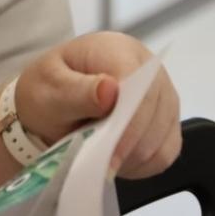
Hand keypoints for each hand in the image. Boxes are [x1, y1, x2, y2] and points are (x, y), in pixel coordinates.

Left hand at [14, 32, 182, 177]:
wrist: (53, 103)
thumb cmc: (50, 91)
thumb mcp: (48, 90)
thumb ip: (75, 92)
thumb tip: (109, 90)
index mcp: (119, 50)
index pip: (141, 87)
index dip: (129, 123)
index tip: (108, 152)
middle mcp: (150, 70)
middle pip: (156, 115)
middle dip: (127, 145)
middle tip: (97, 162)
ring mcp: (163, 98)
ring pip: (163, 138)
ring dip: (132, 157)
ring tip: (101, 157)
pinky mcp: (167, 124)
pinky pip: (165, 153)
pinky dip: (141, 165)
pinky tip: (117, 159)